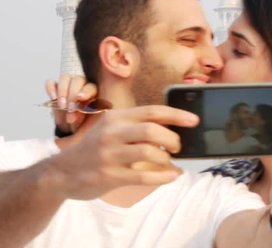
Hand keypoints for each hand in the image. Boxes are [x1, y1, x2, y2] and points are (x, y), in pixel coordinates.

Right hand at [45, 75, 97, 132]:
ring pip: (65, 78)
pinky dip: (51, 89)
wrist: (72, 126)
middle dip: (72, 95)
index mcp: (94, 93)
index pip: (90, 87)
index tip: (80, 98)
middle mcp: (82, 85)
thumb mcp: (84, 123)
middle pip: (78, 80)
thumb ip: (80, 117)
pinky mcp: (55, 88)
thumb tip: (73, 115)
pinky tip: (53, 99)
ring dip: (62, 91)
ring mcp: (68, 85)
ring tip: (62, 106)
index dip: (85, 91)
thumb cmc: (83, 124)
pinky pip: (51, 83)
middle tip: (69, 109)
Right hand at [46, 105, 198, 200]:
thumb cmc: (94, 149)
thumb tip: (172, 128)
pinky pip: (143, 176)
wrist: (61, 173)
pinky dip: (162, 176)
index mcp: (115, 117)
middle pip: (152, 130)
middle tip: (178, 147)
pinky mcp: (108, 176)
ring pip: (149, 153)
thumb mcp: (111, 129)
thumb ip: (136, 126)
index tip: (194, 120)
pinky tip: (171, 176)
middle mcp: (111, 133)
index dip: (176, 115)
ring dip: (167, 159)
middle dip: (172, 139)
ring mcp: (109, 155)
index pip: (152, 111)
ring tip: (169, 161)